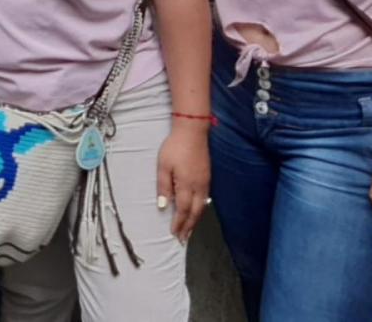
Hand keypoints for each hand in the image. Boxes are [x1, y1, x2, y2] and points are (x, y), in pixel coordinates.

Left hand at [156, 123, 210, 242]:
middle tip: (183, 239)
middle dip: (189, 226)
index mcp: (186, 185)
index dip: (179, 223)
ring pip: (202, 207)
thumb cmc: (174, 148)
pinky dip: (200, 210)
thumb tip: (162, 206)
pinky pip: (205, 199)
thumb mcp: (163, 166)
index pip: (182, 210)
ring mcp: (205, 182)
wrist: (193, 132)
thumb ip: (163, 187)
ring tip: (190, 230)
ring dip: (195, 220)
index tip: (174, 234)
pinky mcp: (208, 177)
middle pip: (195, 212)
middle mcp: (198, 187)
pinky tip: (197, 212)